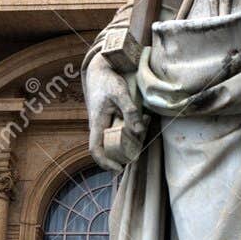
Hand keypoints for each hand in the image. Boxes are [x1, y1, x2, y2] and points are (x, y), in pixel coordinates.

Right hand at [86, 52, 145, 171]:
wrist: (100, 71)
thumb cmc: (107, 82)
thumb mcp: (120, 93)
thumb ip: (130, 111)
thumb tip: (139, 130)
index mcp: (96, 123)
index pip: (96, 150)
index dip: (105, 162)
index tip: (119, 168)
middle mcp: (98, 127)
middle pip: (109, 149)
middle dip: (125, 151)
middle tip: (142, 142)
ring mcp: (103, 124)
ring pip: (116, 140)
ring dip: (132, 139)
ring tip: (144, 122)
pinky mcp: (110, 120)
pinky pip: (120, 131)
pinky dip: (132, 129)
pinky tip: (143, 118)